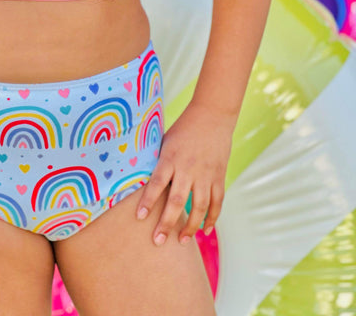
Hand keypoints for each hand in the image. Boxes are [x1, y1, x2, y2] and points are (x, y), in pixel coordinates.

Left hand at [135, 100, 235, 244]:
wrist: (212, 116)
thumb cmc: (183, 128)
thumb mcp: (165, 141)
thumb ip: (157, 161)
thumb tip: (139, 178)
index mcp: (171, 157)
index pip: (157, 182)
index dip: (148, 200)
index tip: (140, 217)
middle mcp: (188, 168)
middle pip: (177, 200)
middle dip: (167, 222)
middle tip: (158, 241)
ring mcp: (205, 174)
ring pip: (199, 206)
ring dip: (191, 226)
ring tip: (181, 241)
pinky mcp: (219, 176)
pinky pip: (217, 202)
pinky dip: (212, 218)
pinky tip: (205, 230)